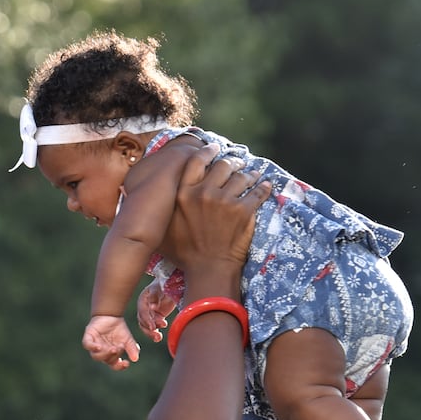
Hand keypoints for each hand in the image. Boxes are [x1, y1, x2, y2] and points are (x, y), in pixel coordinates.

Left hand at [83, 315, 139, 370]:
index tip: (126, 363)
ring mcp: (94, 345)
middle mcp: (101, 353)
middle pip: (106, 360)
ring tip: (112, 348)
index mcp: (110, 355)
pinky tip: (99, 347)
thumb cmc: (119, 329)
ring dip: (104, 354)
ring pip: (96, 356)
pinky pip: (87, 345)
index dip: (119, 367)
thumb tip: (135, 359)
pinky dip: (92, 347)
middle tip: (120, 347)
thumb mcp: (128, 340)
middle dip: (114, 356)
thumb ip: (132, 349)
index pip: (114, 365)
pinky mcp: (88, 337)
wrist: (111, 315)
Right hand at [136, 280, 176, 342]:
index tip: (153, 327)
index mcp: (143, 300)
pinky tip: (159, 337)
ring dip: (151, 333)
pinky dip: (156, 332)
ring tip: (158, 338)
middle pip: (143, 321)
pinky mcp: (156, 317)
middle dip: (149, 329)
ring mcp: (150, 313)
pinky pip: (154, 327)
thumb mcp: (159, 287)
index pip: (143, 311)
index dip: (147, 320)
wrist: (172, 284)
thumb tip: (152, 306)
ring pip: (147, 326)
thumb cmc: (164, 284)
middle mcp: (144, 307)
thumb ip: (155, 295)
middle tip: (156, 334)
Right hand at [161, 147, 266, 277]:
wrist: (209, 270)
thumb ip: (162, 211)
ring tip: (251, 175)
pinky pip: (257, 192)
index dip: (207, 152)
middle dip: (231, 162)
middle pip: (221, 165)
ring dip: (247, 174)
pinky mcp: (244, 211)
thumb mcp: (164, 230)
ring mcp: (225, 201)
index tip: (214, 149)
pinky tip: (266, 185)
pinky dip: (264, 188)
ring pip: (241, 176)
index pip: (196, 162)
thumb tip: (154, 201)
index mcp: (183, 194)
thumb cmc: (184, 254)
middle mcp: (203, 193)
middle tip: (236, 163)